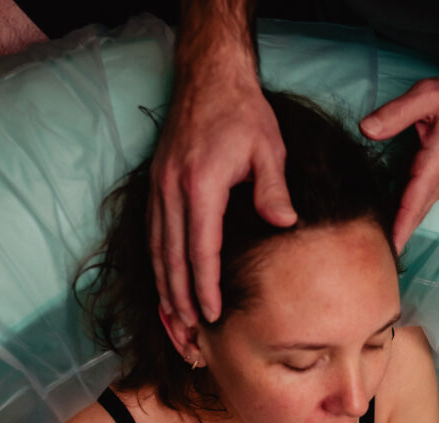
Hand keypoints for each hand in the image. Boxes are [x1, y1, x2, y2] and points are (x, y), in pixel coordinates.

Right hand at [149, 60, 295, 325]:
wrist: (208, 76)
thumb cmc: (244, 112)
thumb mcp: (269, 148)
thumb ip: (274, 189)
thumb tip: (285, 225)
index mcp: (200, 185)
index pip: (201, 250)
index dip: (205, 287)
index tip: (210, 315)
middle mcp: (172, 190)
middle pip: (172, 258)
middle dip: (179, 298)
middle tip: (188, 331)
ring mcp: (160, 187)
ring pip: (157, 249)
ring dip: (164, 286)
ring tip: (174, 317)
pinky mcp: (157, 185)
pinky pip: (153, 233)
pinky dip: (158, 263)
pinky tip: (165, 282)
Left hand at [360, 76, 438, 251]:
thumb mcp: (428, 96)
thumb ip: (396, 113)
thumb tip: (366, 129)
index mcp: (435, 165)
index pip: (413, 202)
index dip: (400, 227)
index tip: (389, 251)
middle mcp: (438, 183)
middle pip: (411, 218)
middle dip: (393, 240)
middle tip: (369, 262)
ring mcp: (437, 188)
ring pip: (413, 216)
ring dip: (395, 234)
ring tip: (371, 253)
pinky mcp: (433, 187)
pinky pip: (414, 209)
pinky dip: (400, 222)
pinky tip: (381, 231)